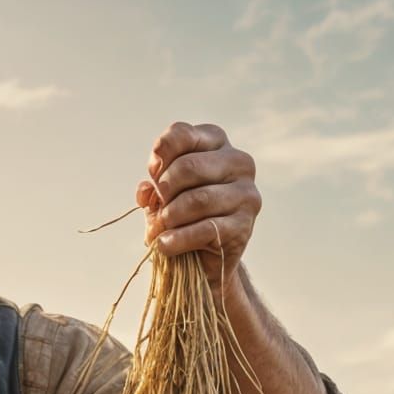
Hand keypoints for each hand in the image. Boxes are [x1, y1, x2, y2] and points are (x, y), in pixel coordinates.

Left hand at [136, 121, 260, 294]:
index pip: (182, 134)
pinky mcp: (245, 226)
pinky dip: (178, 240)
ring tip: (157, 231)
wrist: (203, 259)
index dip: (160, 157)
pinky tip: (164, 245)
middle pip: (189, 167)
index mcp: (216, 142)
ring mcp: (246, 194)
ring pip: (198, 200)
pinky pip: (206, 229)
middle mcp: (238, 162)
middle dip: (163, 192)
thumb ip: (154, 183)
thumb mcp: (163, 193)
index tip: (152, 176)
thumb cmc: (182, 216)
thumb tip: (147, 190)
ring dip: (169, 218)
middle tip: (156, 210)